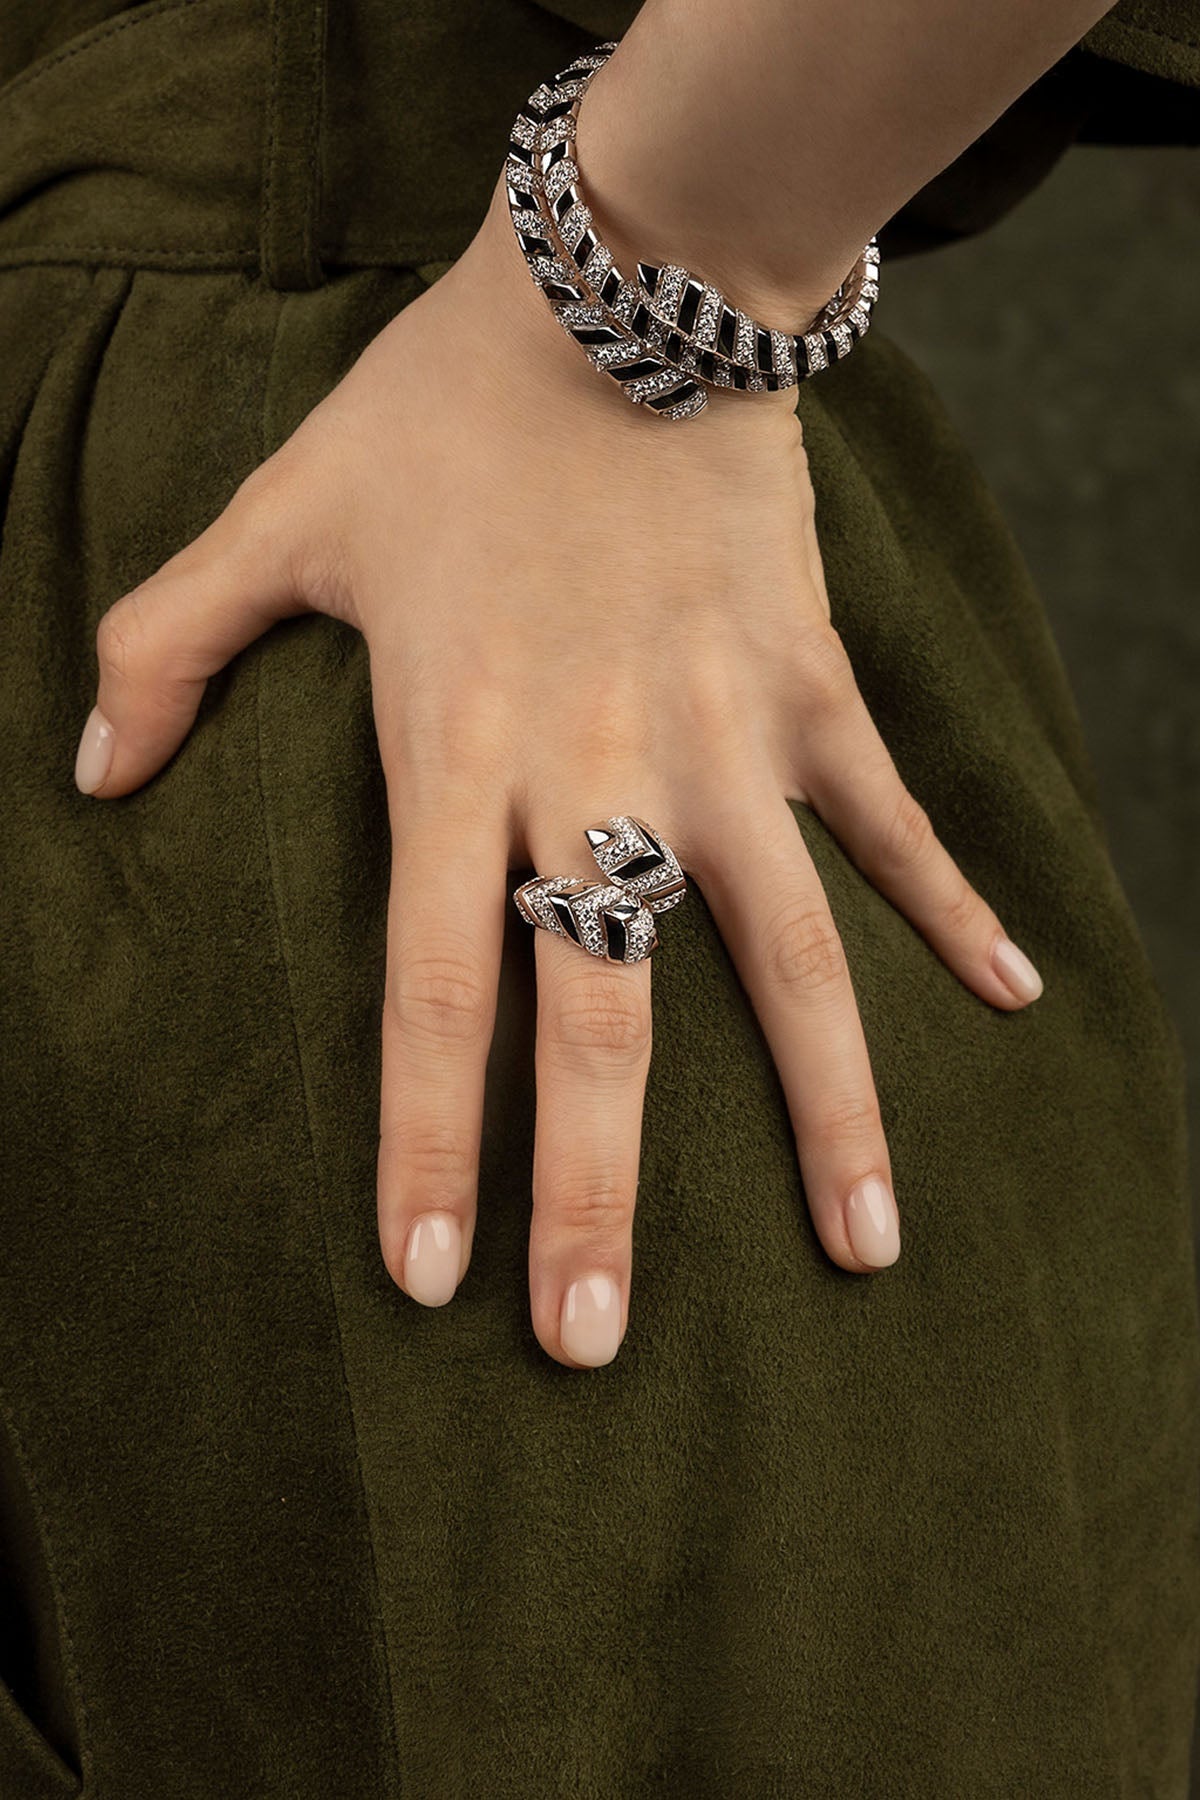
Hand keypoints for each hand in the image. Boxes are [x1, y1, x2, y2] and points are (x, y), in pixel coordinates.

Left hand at [72, 171, 1043, 1367]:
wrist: (625, 289)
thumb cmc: (444, 410)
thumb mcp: (281, 512)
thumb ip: (165, 644)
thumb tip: (85, 774)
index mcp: (457, 752)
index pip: (431, 994)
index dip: (429, 1145)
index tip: (434, 1282)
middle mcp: (597, 777)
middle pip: (600, 1021)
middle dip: (595, 1195)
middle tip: (594, 1347)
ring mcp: (723, 743)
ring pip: (783, 962)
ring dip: (827, 1114)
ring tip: (865, 1251)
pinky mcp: (811, 694)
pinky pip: (893, 823)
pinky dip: (953, 908)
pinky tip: (1014, 998)